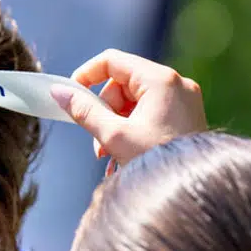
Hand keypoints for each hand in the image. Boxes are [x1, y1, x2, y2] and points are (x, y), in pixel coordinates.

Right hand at [49, 49, 206, 164]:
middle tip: (98, 143)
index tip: (71, 96)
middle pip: (123, 83)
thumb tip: (59, 93)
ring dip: (117, 124)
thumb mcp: (113, 136)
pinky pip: (151, 112)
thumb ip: (84, 112)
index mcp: (160, 80)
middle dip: (105, 112)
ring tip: (110, 155)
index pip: (112, 61)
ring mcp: (184, 99)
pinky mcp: (187, 115)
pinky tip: (126, 154)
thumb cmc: (157, 163)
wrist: (191, 189)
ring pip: (136, 100)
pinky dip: (134, 128)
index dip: (87, 75)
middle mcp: (176, 83)